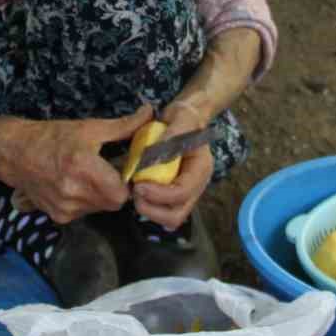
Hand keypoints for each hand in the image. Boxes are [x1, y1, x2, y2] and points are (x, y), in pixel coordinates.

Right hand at [0, 104, 154, 223]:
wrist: (14, 153)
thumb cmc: (52, 136)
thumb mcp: (89, 127)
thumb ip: (124, 126)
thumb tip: (151, 113)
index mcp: (83, 168)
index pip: (123, 193)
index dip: (128, 182)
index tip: (127, 169)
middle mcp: (74, 192)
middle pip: (114, 202)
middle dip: (117, 188)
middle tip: (112, 170)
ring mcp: (65, 208)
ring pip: (100, 208)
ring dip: (102, 195)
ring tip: (93, 175)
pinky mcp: (59, 216)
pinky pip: (85, 212)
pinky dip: (87, 200)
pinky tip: (77, 184)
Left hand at [130, 99, 212, 230]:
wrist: (184, 119)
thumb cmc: (184, 118)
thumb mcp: (181, 118)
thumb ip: (172, 135)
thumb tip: (158, 152)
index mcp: (200, 169)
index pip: (182, 193)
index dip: (159, 194)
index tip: (138, 184)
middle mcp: (195, 186)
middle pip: (177, 215)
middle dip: (153, 210)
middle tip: (135, 193)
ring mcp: (184, 192)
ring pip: (168, 218)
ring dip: (149, 210)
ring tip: (134, 191)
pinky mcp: (173, 193)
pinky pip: (161, 210)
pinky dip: (148, 205)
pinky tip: (137, 189)